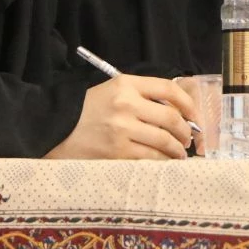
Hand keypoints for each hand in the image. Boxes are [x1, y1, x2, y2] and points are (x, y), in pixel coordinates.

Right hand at [45, 74, 200, 159]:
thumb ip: (140, 96)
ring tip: (179, 153)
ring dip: (178, 150)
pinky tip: (165, 163)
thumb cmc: (85, 111)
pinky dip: (163, 162)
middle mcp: (126, 105)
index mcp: (125, 85)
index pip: (168, 88)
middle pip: (171, 118)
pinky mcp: (117, 153)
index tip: (195, 115)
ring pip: (164, 141)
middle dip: (186, 131)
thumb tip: (177, 111)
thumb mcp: (111, 91)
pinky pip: (151, 159)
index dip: (188, 103)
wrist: (53, 129)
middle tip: (188, 139)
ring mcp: (122, 130)